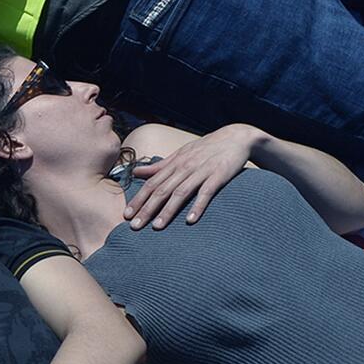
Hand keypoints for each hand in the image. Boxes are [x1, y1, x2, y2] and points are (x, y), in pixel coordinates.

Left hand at [125, 125, 261, 228]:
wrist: (236, 137)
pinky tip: (190, 221)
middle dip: (147, 209)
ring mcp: (201, 171)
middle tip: (135, 226)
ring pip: (180, 193)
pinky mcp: (218, 176)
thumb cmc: (205, 148)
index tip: (126, 215)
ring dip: (168, 210)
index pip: (152, 184)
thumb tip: (135, 172)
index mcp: (174, 164)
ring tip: (157, 227)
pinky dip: (198, 206)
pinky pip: (206, 193)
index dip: (138, 199)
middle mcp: (184, 168)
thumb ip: (159, 166)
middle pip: (162, 190)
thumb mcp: (180, 154)